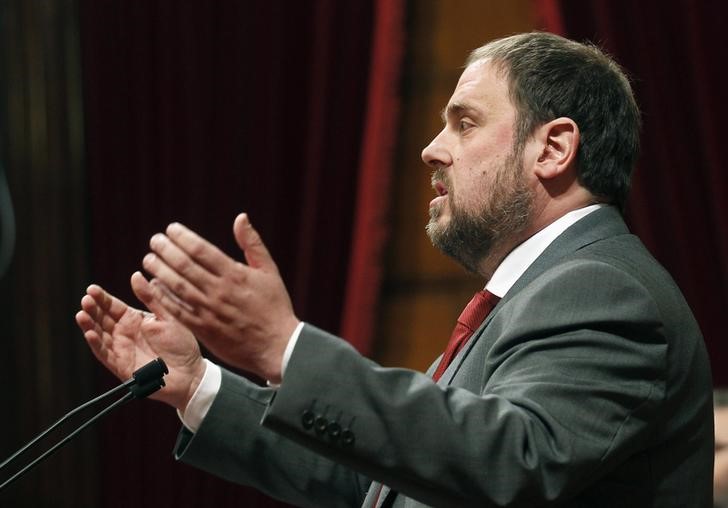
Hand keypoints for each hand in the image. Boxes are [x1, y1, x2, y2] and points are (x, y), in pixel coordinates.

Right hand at [75, 273, 205, 410]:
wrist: (191, 373)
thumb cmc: (182, 345)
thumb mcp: (167, 316)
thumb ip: (151, 297)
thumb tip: (136, 274)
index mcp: (135, 320)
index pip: (113, 306)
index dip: (102, 298)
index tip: (91, 289)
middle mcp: (125, 333)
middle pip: (102, 319)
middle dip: (93, 309)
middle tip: (86, 299)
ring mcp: (121, 349)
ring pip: (99, 335)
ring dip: (89, 325)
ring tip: (82, 314)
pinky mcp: (121, 366)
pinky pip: (105, 354)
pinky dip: (96, 344)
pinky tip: (89, 333)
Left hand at [140, 213, 299, 382]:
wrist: (277, 346)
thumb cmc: (274, 306)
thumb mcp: (269, 271)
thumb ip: (252, 244)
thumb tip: (240, 218)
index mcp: (235, 274)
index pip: (201, 250)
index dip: (183, 237)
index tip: (171, 229)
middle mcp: (219, 291)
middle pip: (185, 266)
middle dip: (166, 250)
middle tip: (154, 241)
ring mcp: (209, 311)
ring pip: (177, 286)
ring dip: (160, 271)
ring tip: (148, 259)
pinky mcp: (204, 329)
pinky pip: (178, 310)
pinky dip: (164, 297)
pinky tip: (154, 286)